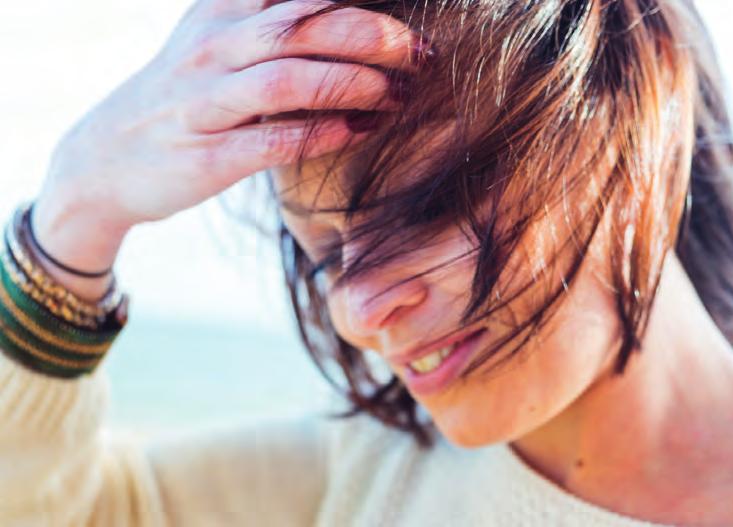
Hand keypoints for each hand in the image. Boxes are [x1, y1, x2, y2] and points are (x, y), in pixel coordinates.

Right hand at [33, 0, 421, 270]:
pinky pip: (273, 140)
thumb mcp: (213, 44)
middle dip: (371, 36)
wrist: (103, 160)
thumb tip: (345, 23)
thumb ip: (269, 27)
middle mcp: (212, 49)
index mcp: (219, 14)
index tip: (410, 10)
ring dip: (352, 85)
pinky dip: (322, 134)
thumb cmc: (181, 101)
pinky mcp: (207, 155)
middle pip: (302, 28)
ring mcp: (206, 103)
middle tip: (419, 53)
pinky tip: (360, 131)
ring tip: (398, 95)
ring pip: (287, 80)